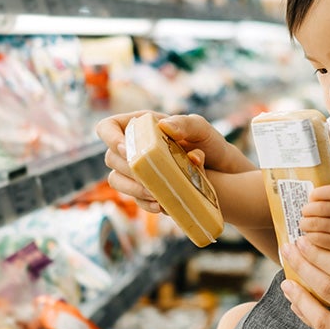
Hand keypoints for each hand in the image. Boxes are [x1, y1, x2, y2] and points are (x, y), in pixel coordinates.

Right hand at [94, 111, 252, 213]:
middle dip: (127, 169)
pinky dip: (145, 203)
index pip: (107, 128)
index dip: (109, 138)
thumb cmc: (210, 144)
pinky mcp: (145, 191)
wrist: (222, 173)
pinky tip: (161, 205)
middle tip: (147, 176)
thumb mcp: (202, 129)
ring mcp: (138, 171)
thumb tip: (164, 126)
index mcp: (141, 127)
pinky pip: (135, 199)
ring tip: (155, 193)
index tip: (126, 149)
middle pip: (110, 158)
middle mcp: (134, 148)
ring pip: (116, 180)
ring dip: (132, 189)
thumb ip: (186, 123)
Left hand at [299, 185, 329, 259]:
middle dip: (307, 209)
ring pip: (316, 223)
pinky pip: (319, 239)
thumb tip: (313, 198)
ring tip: (304, 223)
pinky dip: (310, 235)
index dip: (317, 193)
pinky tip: (309, 234)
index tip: (311, 196)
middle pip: (320, 207)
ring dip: (305, 222)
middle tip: (304, 211)